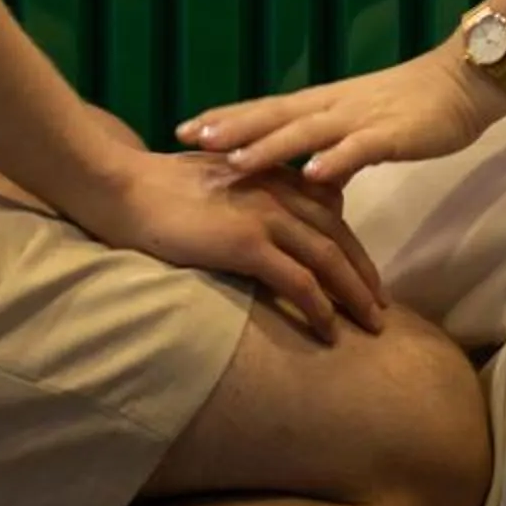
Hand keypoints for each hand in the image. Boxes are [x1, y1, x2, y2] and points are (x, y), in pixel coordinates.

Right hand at [82, 147, 387, 342]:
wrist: (123, 187)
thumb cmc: (157, 188)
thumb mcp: (213, 182)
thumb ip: (245, 195)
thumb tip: (257, 225)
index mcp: (270, 175)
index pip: (327, 210)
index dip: (349, 243)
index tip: (363, 273)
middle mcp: (276, 191)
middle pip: (338, 235)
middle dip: (363, 272)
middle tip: (381, 306)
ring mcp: (264, 215)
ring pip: (328, 258)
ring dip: (354, 293)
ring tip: (372, 324)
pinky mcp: (247, 243)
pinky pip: (296, 280)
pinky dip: (319, 306)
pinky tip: (330, 330)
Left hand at [177, 44, 500, 191]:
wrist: (464, 81)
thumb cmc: (416, 107)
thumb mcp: (365, 132)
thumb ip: (335, 155)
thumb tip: (307, 187)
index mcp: (326, 104)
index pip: (266, 110)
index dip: (226, 119)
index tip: (184, 129)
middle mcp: (334, 106)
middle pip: (273, 116)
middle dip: (230, 128)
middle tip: (186, 140)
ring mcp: (361, 118)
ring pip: (305, 133)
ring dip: (267, 146)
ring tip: (232, 160)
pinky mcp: (391, 133)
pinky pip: (358, 149)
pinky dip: (332, 160)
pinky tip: (310, 176)